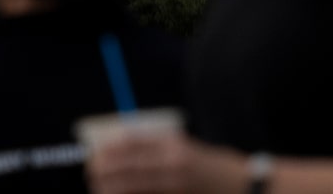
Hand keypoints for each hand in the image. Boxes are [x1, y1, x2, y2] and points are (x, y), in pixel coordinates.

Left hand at [85, 130, 241, 193]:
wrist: (241, 185)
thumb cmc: (206, 166)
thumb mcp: (182, 147)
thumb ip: (154, 147)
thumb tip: (119, 147)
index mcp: (172, 144)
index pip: (133, 145)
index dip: (109, 151)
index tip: (93, 154)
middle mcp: (174, 163)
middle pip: (130, 167)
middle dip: (106, 172)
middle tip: (91, 174)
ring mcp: (177, 184)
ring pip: (136, 186)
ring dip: (114, 188)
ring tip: (99, 189)